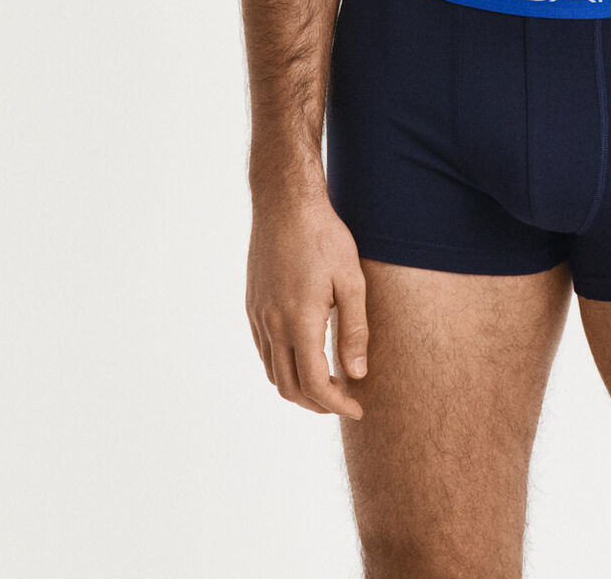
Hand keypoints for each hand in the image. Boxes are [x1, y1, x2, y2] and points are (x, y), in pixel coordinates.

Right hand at [246, 181, 368, 417]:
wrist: (285, 204)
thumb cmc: (324, 237)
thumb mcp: (351, 280)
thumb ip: (354, 329)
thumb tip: (357, 373)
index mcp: (300, 320)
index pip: (314, 384)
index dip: (336, 404)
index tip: (357, 407)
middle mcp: (273, 324)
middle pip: (289, 387)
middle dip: (318, 403)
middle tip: (344, 399)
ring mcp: (259, 316)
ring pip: (273, 372)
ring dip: (299, 387)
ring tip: (328, 381)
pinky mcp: (253, 305)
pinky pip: (264, 351)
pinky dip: (283, 366)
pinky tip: (305, 354)